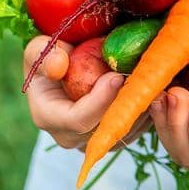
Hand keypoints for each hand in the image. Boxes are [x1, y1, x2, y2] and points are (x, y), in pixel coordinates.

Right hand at [22, 36, 152, 149]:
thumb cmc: (50, 57)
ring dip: (139, 107)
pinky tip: (149, 88)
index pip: (78, 120)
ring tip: (148, 80)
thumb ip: (44, 54)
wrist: (61, 70)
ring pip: (124, 131)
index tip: (115, 76)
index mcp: (47, 117)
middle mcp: (69, 137)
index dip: (100, 101)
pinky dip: (145, 111)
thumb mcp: (39, 48)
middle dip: (125, 103)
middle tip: (141, 76)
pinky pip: (135, 131)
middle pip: (104, 129)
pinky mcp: (110, 139)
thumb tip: (58, 66)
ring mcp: (91, 142)